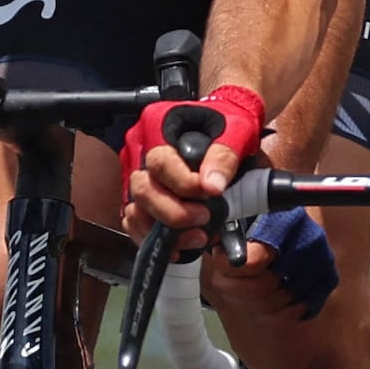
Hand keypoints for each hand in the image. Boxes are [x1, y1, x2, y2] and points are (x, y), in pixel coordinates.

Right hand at [121, 85, 267, 255]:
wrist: (226, 126)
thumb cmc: (228, 123)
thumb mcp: (235, 131)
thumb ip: (224, 156)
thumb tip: (212, 186)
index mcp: (156, 125)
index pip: (159, 163)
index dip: (184, 184)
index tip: (211, 193)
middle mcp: (139, 150)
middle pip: (142, 190)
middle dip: (174, 212)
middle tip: (204, 217)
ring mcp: (137, 175)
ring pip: (135, 212)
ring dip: (164, 232)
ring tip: (197, 236)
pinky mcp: (141, 197)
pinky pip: (136, 224)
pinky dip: (155, 239)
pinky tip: (182, 245)